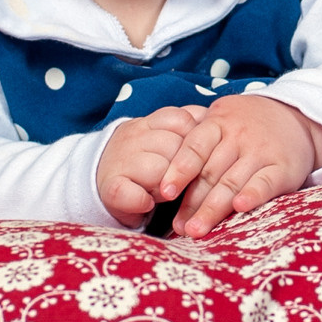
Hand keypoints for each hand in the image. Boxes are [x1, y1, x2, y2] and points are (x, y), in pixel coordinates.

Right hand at [96, 105, 208, 225]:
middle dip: (186, 168)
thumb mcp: (168, 136)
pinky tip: (147, 204)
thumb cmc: (149, 158)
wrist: (104, 177)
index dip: (196, 140)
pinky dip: (141, 201)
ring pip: (157, 170)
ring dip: (167, 186)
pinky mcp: (111, 186)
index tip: (200, 154)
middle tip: (184, 180)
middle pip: (174, 147)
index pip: (182, 120)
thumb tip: (217, 118)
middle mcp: (135, 136)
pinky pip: (131, 193)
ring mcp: (122, 160)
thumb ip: (190, 127)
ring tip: (165, 193)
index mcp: (152, 122)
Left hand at [157, 93, 321, 237]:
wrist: (297, 116)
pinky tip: (239, 208)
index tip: (164, 192)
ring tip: (197, 230)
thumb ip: (197, 142)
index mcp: (218, 123)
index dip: (178, 170)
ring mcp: (261, 151)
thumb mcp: (222, 120)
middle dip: (192, 201)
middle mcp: (238, 135)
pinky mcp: (283, 167)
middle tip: (178, 226)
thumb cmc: (248, 126)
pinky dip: (252, 195)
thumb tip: (162, 179)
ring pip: (233, 181)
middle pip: (210, 172)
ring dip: (213, 208)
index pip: (194, 147)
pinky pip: (265, 182)